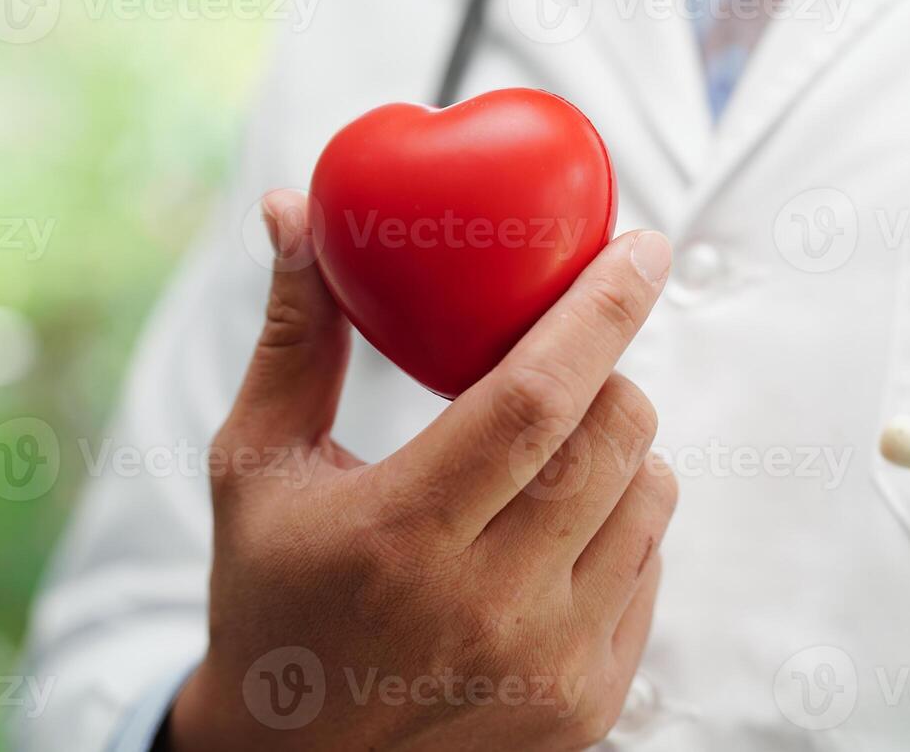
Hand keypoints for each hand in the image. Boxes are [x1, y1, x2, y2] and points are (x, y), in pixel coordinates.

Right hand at [168, 191, 675, 750]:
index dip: (601, 310)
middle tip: (578, 350)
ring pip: (652, 496)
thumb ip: (293, 337)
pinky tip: (558, 528)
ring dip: (620, 443)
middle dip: (611, 368)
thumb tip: (293, 208)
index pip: (537, 399)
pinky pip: (652, 565)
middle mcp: (487, 608)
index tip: (643, 245)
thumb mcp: (257, 467)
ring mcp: (549, 666)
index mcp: (398, 536)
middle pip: (613, 437)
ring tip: (554, 447)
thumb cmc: (270, 595)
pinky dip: (623, 520)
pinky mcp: (590, 703)